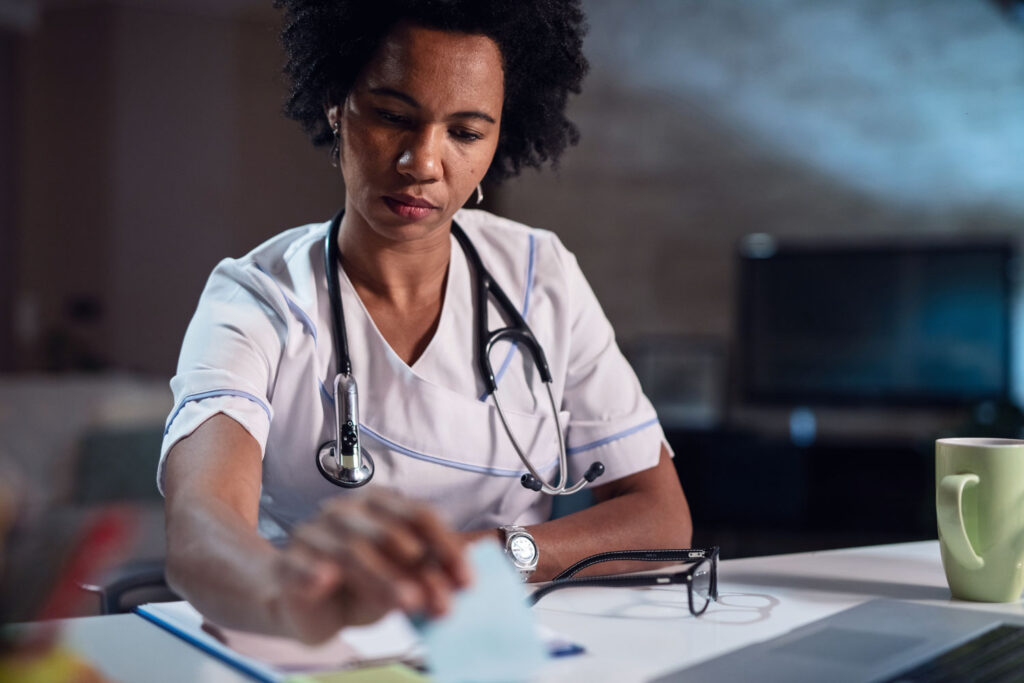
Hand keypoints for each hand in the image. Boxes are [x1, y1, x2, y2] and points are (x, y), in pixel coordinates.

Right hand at [270, 491, 471, 643]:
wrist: (306, 606)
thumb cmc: (360, 585)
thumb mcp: (400, 578)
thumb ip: (428, 574)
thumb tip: (461, 581)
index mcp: (380, 505)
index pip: (419, 515)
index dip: (446, 547)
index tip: (466, 581)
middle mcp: (347, 512)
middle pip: (388, 533)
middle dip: (419, 571)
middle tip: (440, 602)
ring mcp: (314, 534)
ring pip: (351, 551)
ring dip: (382, 578)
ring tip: (408, 602)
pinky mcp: (287, 563)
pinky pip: (300, 565)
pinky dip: (313, 572)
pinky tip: (326, 579)